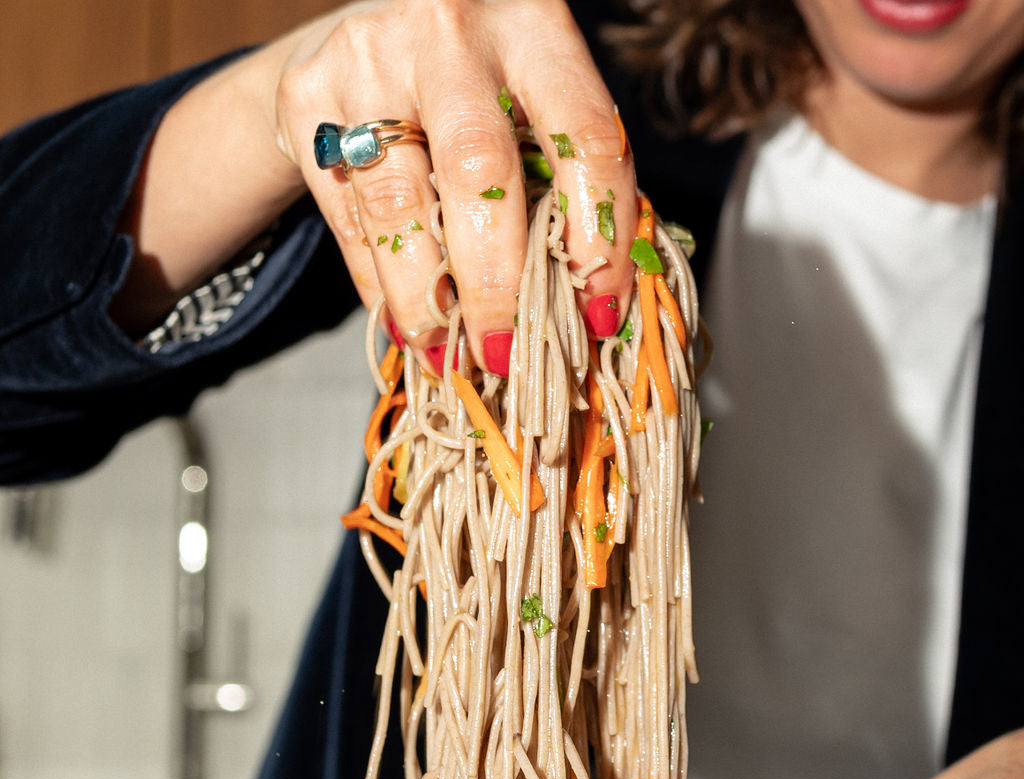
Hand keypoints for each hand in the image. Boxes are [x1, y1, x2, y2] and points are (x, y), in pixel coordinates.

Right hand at [272, 0, 636, 370]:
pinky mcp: (307, 100)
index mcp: (532, 24)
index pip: (581, 138)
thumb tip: (591, 310)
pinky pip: (349, 221)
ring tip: (447, 358)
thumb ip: (564, 181)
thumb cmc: (477, 86)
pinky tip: (406, 325)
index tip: (596, 317)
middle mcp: (449, 31)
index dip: (597, 239)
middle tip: (505, 355)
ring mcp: (369, 59)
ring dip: (427, 303)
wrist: (365, 33)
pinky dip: (380, 288)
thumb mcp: (532, 101)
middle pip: (480, 174)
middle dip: (497, 286)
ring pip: (399, 207)